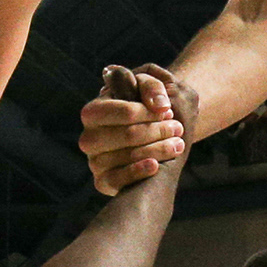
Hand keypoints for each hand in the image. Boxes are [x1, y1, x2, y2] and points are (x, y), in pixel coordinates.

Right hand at [79, 64, 188, 194]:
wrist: (147, 136)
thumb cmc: (143, 108)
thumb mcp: (147, 87)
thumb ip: (152, 86)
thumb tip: (160, 105)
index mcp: (93, 112)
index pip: (126, 112)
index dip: (150, 113)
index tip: (169, 111)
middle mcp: (89, 137)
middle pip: (129, 135)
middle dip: (159, 131)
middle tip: (178, 128)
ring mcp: (94, 161)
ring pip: (129, 156)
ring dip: (159, 149)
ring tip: (177, 144)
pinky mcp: (102, 181)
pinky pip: (116, 180)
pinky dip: (138, 172)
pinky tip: (156, 166)